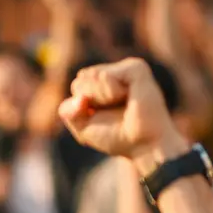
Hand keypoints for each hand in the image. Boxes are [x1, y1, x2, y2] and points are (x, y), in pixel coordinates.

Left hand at [58, 58, 186, 171]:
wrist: (144, 144)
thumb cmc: (117, 137)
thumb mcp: (83, 127)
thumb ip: (68, 111)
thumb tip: (79, 98)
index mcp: (102, 84)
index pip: (76, 87)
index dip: (81, 109)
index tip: (103, 118)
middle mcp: (114, 74)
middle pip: (79, 81)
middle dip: (90, 103)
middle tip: (115, 112)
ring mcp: (125, 69)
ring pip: (90, 76)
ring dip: (102, 99)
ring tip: (124, 105)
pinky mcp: (135, 68)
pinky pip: (105, 76)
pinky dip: (111, 93)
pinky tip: (129, 97)